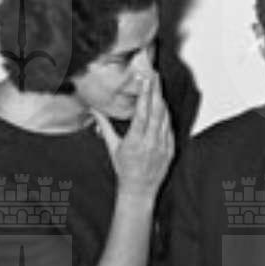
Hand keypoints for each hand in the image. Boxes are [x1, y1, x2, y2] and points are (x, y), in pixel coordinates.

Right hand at [92, 72, 174, 198]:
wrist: (140, 190)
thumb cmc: (124, 169)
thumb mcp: (112, 147)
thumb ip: (104, 126)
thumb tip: (94, 110)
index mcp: (136, 140)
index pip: (142, 112)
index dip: (144, 94)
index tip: (145, 80)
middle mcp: (152, 142)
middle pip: (156, 111)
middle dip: (155, 91)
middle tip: (155, 75)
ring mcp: (163, 146)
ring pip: (165, 118)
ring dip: (162, 100)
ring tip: (158, 86)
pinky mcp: (170, 149)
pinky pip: (170, 128)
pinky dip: (166, 116)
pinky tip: (163, 106)